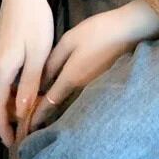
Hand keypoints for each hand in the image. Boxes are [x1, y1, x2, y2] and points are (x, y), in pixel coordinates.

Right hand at [0, 0, 51, 146]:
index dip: (3, 127)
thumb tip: (22, 113)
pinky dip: (12, 91)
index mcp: (0, 70)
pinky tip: (27, 92)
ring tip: (30, 115)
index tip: (13, 144)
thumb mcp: (38, 55)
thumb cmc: (34, 21)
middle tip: (26, 132)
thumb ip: (30, 85)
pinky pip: (2, 79)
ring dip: (11, 104)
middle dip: (8, 118)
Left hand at [29, 0, 158, 129]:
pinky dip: (70, 100)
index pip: (50, 103)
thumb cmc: (98, 31)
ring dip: (58, 109)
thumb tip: (39, 80)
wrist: (131, 31)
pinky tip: (65, 96)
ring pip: (71, 102)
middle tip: (31, 125)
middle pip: (60, 107)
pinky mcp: (103, 82)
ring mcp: (94, 86)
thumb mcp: (69, 40)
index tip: (26, 127)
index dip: (37, 115)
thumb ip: (53, 60)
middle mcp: (83, 88)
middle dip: (46, 116)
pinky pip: (81, 96)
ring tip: (44, 115)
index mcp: (71, 77)